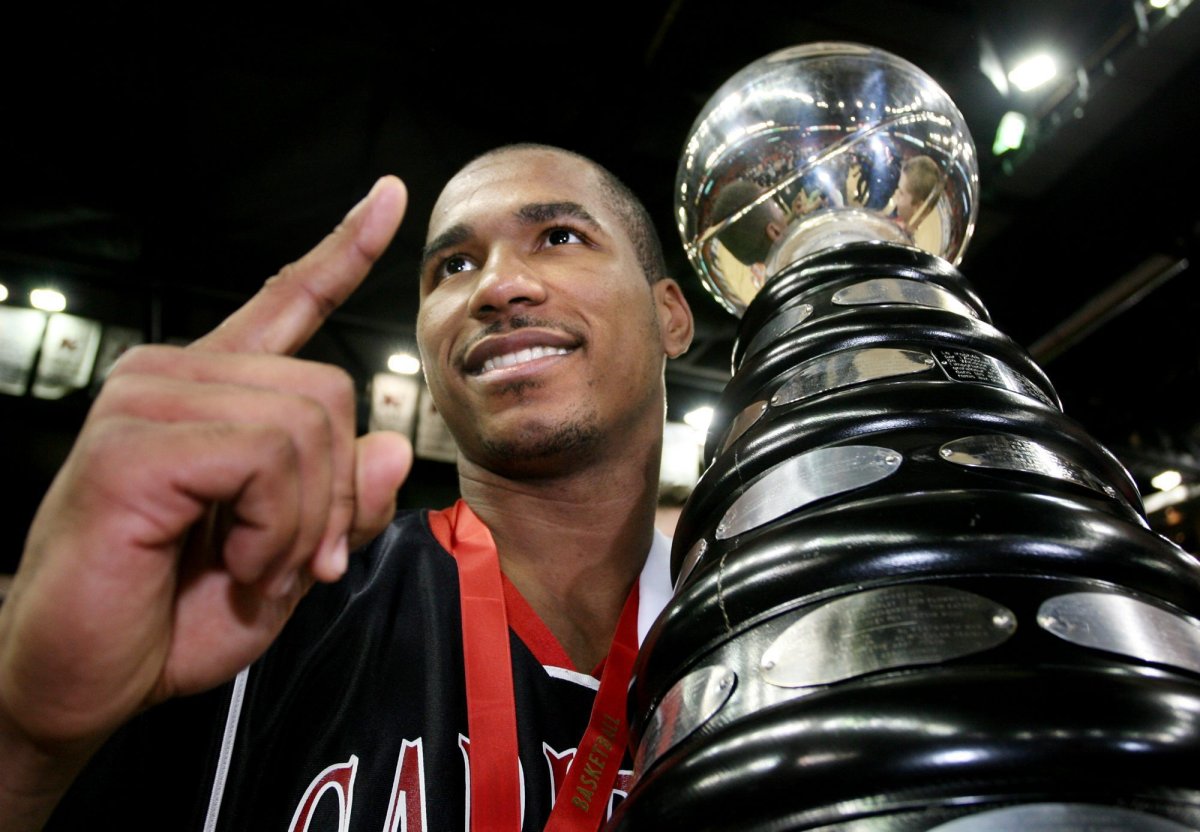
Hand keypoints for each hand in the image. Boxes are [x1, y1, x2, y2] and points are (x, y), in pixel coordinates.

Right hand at [0, 177, 412, 767]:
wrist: (83, 678)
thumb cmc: (169, 615)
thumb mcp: (289, 559)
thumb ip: (342, 503)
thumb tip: (390, 448)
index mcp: (212, 390)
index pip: (286, 301)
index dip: (343, 250)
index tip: (387, 195)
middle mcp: (174, 377)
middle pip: (331, 391)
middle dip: (337, 496)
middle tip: (301, 559)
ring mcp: (144, 401)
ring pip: (307, 425)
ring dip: (304, 520)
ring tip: (258, 564)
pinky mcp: (132, 445)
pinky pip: (265, 456)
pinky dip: (275, 527)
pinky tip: (235, 560)